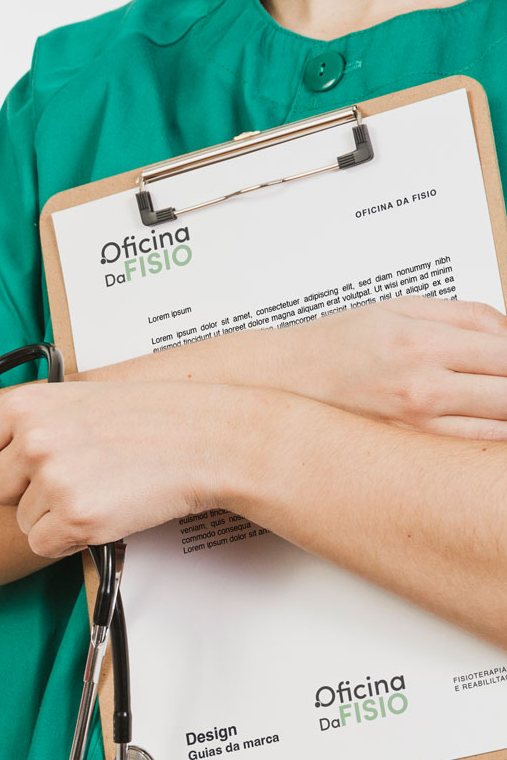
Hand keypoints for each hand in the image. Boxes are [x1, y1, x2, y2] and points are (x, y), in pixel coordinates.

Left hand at [0, 380, 254, 557]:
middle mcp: (33, 442)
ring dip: (53, 515)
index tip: (9, 468)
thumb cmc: (144, 417)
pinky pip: (44, 545)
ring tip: (98, 486)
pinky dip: (69, 539)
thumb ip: (13, 417)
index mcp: (25, 407)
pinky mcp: (78, 518)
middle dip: (25, 493)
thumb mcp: (71, 396)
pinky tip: (102, 511)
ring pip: (22, 521)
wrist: (206, 439)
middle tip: (74, 475)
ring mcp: (54, 481)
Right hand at [264, 296, 506, 440]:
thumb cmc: (331, 345)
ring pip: (496, 431)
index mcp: (424, 343)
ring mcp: (412, 426)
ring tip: (493, 405)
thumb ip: (464, 315)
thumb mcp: (398, 307)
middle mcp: (422, 388)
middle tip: (501, 387)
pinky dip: (485, 443)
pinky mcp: (403, 451)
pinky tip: (480, 427)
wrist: (276, 382)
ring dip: (505, 419)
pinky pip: (464, 452)